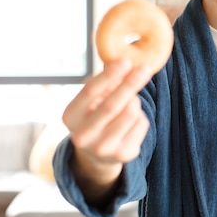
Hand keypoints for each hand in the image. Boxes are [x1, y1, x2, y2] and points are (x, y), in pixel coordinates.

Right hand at [62, 58, 152, 200]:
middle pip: (112, 105)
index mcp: (70, 117)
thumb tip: (124, 66)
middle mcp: (83, 136)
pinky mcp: (123, 155)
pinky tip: (130, 121)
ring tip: (129, 102)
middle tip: (145, 68)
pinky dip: (140, 115)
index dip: (109, 75)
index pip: (90, 92)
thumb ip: (103, 84)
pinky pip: (141, 123)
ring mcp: (103, 148)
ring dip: (135, 100)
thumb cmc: (94, 116)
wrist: (96, 154)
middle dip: (130, 84)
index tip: (125, 61)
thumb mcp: (90, 101)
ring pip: (130, 113)